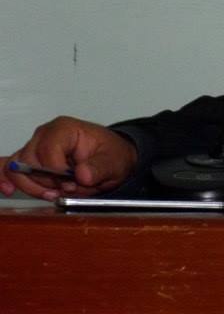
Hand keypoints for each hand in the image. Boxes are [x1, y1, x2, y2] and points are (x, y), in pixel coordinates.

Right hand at [0, 116, 137, 200]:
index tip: (72, 182)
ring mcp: (35, 147)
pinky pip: (8, 168)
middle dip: (46, 182)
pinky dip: (5, 179)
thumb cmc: (110, 155)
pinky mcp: (30, 161)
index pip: (47, 152)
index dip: (56, 172)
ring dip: (33, 186)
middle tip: (67, 189)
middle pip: (28, 162)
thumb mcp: (113, 162)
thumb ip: (99, 168)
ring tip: (54, 193)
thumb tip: (82, 175)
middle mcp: (45, 135)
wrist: (110, 160)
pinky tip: (7, 190)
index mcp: (65, 129)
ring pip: (17, 169)